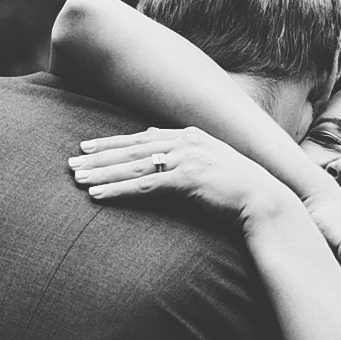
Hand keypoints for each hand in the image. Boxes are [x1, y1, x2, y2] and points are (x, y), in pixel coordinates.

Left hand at [70, 128, 289, 226]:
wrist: (268, 203)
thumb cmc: (243, 191)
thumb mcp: (214, 166)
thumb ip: (188, 158)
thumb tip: (162, 153)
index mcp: (191, 135)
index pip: (142, 138)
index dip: (112, 143)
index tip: (87, 146)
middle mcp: (186, 142)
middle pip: (133, 148)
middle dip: (100, 155)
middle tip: (72, 162)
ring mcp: (187, 159)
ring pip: (134, 165)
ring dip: (103, 173)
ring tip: (77, 179)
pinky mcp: (187, 180)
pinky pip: (144, 185)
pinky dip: (118, 190)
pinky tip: (97, 196)